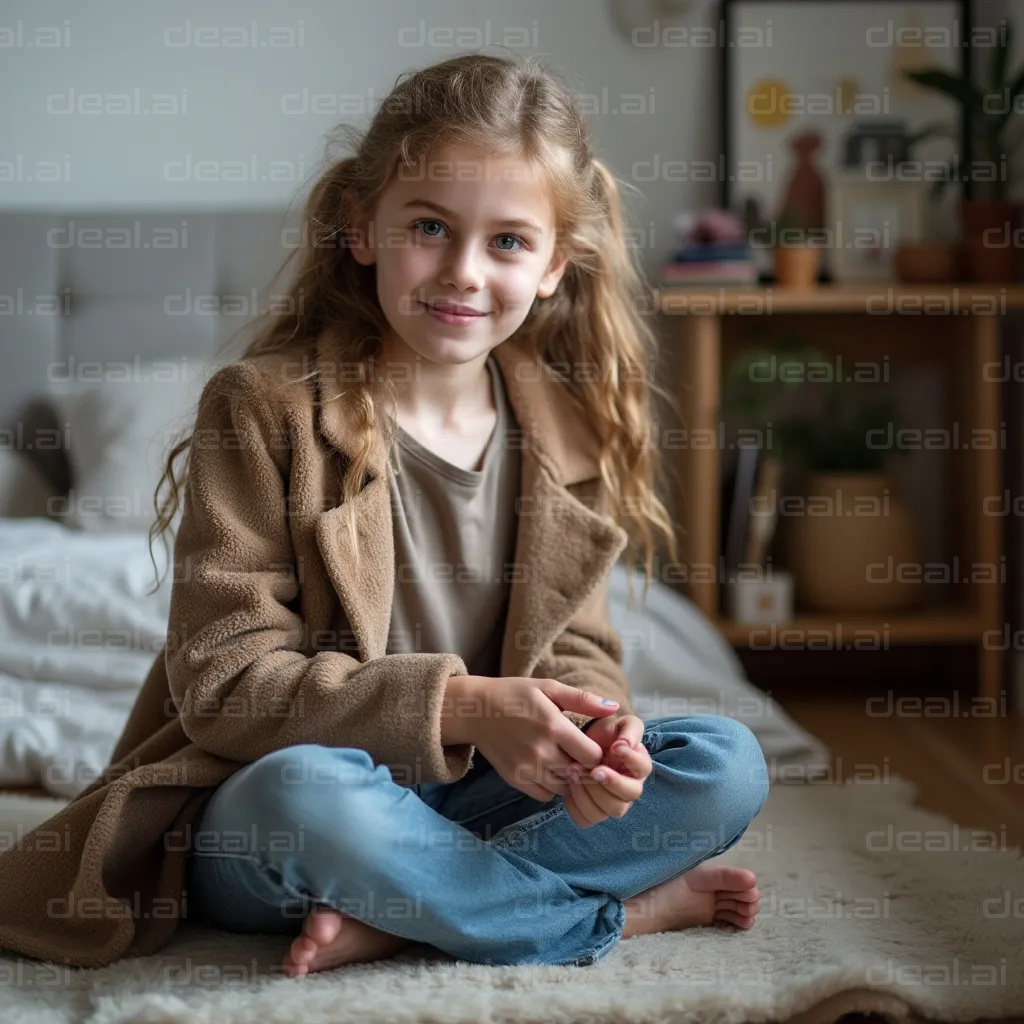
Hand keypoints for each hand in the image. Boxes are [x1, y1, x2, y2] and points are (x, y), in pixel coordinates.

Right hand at [445, 675, 621, 802]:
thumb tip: (614, 707)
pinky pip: (544, 796)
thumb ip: (583, 700)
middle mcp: (541, 752)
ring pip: (564, 788)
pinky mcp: (515, 779)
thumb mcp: (549, 689)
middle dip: (586, 768)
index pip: (592, 756)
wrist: (475, 710)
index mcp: (554, 727)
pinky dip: (551, 787)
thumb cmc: (515, 695)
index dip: (598, 753)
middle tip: (581, 756)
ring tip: (565, 761)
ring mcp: (527, 768)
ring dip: (569, 779)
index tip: (594, 745)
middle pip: (580, 775)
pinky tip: (549, 770)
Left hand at [561, 714, 652, 828]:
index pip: (643, 769)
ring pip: (606, 812)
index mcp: (639, 767)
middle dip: (608, 783)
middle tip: (590, 768)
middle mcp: (629, 789)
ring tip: (574, 772)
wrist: (580, 743)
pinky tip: (569, 786)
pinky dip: (575, 805)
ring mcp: (611, 803)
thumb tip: (626, 745)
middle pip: (626, 798)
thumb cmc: (605, 733)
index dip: (631, 761)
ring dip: (588, 794)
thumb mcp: (621, 723)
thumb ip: (630, 730)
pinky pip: (585, 820)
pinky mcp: (591, 811)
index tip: (615, 747)